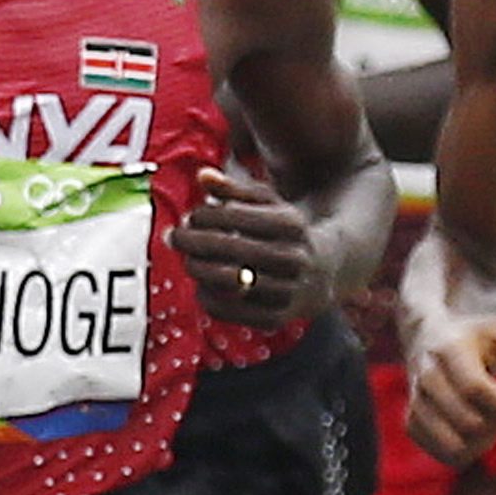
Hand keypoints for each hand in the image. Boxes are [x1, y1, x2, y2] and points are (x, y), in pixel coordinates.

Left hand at [172, 167, 319, 326]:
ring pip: (225, 280)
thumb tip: (202, 175)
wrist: (322, 274)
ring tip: (188, 260)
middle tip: (173, 236)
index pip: (233, 215)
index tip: (189, 217)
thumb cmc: (283, 232)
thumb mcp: (268, 205)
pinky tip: (202, 284)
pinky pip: (227, 309)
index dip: (203, 215)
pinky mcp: (274, 319)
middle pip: (227, 247)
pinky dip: (208, 296)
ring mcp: (286, 291)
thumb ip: (235, 189)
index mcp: (290, 224)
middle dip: (192, 240)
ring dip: (197, 268)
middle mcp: (292, 258)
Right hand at [405, 310, 495, 463]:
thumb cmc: (474, 338)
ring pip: (455, 444)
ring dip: (484, 442)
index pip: (475, 388)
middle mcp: (426, 378)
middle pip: (468, 421)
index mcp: (449, 350)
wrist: (428, 340)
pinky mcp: (412, 425)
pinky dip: (468, 452)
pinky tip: (478, 434)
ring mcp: (416, 403)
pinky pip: (445, 454)